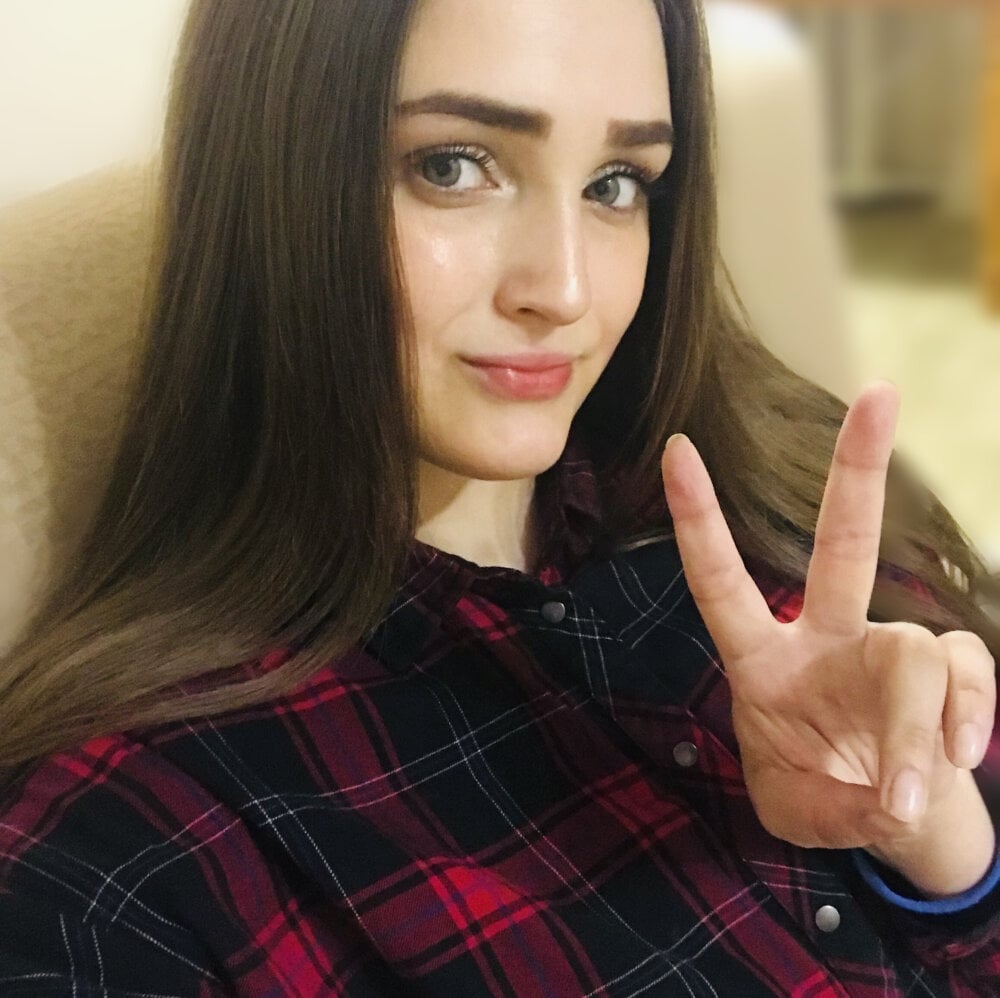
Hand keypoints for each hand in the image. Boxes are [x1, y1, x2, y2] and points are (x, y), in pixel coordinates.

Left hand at [660, 382, 995, 895]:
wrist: (890, 823)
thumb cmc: (822, 798)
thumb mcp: (798, 813)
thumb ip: (836, 805)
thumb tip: (901, 793)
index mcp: (761, 659)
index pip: (721, 581)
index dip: (700, 518)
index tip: (676, 447)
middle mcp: (826, 636)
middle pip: (844, 541)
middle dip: (858, 469)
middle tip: (879, 391)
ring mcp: (889, 648)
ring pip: (916, 653)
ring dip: (918, 733)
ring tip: (907, 795)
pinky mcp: (948, 671)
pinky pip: (967, 679)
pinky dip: (964, 728)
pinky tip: (955, 764)